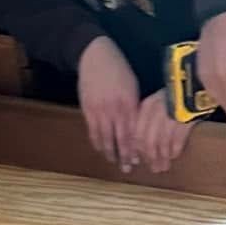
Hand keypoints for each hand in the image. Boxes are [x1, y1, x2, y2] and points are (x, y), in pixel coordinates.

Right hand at [77, 36, 140, 168]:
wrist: (94, 56)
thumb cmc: (118, 69)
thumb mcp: (132, 85)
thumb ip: (134, 106)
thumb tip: (138, 126)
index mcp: (128, 103)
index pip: (133, 132)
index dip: (135, 147)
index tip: (138, 159)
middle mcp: (114, 109)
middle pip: (119, 139)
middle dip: (124, 156)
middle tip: (127, 168)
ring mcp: (99, 110)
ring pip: (104, 138)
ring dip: (109, 152)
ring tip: (113, 162)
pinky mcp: (87, 109)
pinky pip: (93, 131)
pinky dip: (97, 142)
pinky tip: (101, 149)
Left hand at [132, 90, 194, 174]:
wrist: (194, 83)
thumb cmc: (172, 96)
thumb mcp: (156, 103)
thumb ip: (146, 120)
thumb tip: (139, 145)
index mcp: (146, 107)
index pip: (136, 133)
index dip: (137, 150)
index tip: (138, 161)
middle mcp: (156, 111)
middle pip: (149, 141)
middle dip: (150, 157)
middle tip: (153, 168)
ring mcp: (171, 116)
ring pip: (162, 143)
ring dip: (162, 158)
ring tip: (164, 167)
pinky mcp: (186, 120)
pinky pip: (177, 140)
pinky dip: (175, 150)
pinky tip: (174, 156)